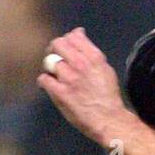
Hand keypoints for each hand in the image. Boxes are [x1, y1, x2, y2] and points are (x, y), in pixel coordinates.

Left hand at [37, 27, 127, 146]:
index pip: (73, 36)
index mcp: (93, 57)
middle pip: (58, 44)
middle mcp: (80, 64)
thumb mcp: (106, 69)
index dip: (67, 40)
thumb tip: (79, 34)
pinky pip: (44, 79)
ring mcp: (68, 78)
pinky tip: (50, 86)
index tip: (66, 47)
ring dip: (50, 67)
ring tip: (55, 75)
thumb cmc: (109, 97)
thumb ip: (91, 52)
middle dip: (54, 49)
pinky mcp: (60, 92)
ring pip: (49, 61)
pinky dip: (45, 81)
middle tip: (54, 57)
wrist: (109, 120)